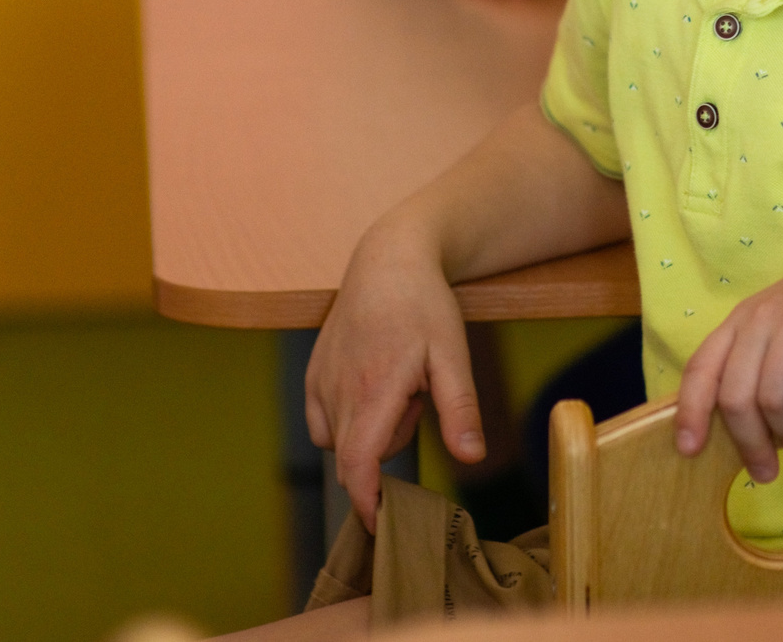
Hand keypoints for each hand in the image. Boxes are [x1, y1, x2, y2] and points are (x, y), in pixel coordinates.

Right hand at [305, 224, 484, 528]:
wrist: (387, 260)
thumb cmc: (424, 305)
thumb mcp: (454, 354)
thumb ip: (460, 410)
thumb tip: (471, 458)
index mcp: (375, 388)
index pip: (359, 463)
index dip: (365, 501)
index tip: (380, 523)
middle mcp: (339, 390)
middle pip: (359, 455)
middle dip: (389, 443)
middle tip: (416, 395)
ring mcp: (320, 382)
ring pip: (342, 440)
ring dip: (370, 427)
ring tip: (395, 381)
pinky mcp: (311, 375)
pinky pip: (323, 423)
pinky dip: (346, 419)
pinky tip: (370, 384)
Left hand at [671, 237, 782, 483]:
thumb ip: (767, 364)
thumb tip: (748, 427)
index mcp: (745, 318)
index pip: (701, 367)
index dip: (690, 412)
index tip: (689, 451)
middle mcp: (762, 316)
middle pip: (735, 395)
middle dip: (748, 442)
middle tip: (766, 473)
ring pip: (770, 396)